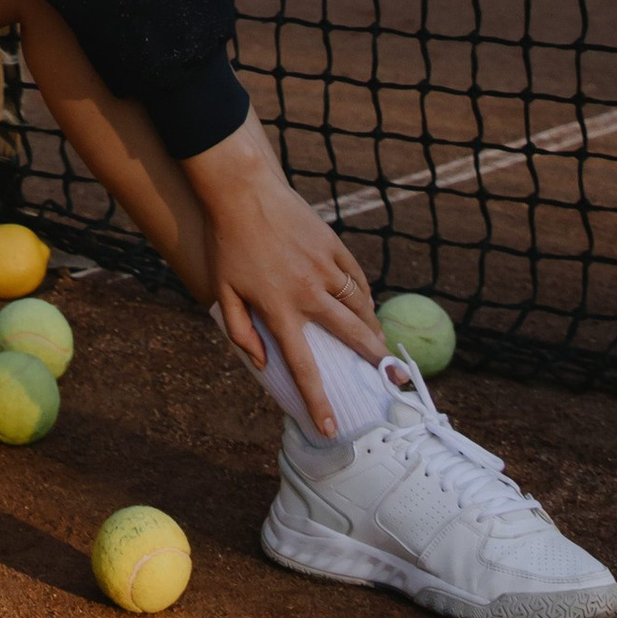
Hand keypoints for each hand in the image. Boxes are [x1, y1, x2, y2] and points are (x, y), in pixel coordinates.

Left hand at [182, 110, 384, 434]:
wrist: (243, 190)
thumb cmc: (228, 243)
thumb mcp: (222, 292)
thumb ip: (240, 332)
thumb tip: (261, 363)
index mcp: (280, 309)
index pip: (304, 367)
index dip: (318, 401)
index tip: (331, 427)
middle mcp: (308, 292)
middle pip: (350, 336)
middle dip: (375, 362)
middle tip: (394, 381)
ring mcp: (324, 267)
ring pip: (359, 306)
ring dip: (373, 329)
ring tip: (382, 348)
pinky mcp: (333, 246)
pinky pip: (356, 278)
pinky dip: (364, 296)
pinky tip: (366, 307)